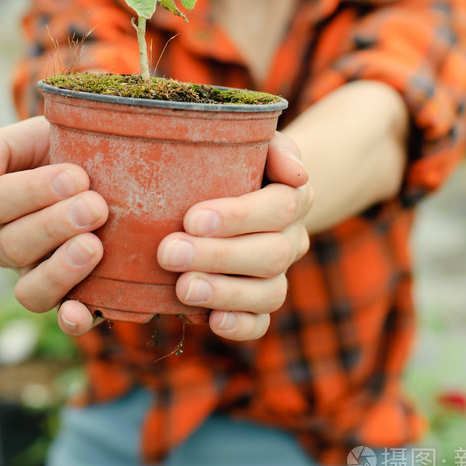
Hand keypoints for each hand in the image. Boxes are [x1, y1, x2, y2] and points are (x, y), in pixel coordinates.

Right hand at [0, 117, 108, 335]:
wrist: (111, 163)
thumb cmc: (65, 145)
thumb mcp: (31, 134)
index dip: (35, 191)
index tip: (78, 176)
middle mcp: (7, 245)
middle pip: (14, 245)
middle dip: (57, 224)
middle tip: (96, 206)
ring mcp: (36, 274)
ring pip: (31, 288)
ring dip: (62, 269)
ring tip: (94, 246)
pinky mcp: (69, 296)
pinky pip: (60, 318)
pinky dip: (70, 319)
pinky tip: (81, 311)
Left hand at [157, 131, 312, 341]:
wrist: (243, 187)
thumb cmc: (240, 158)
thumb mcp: (257, 139)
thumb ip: (276, 147)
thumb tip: (297, 172)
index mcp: (294, 195)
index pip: (280, 207)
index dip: (238, 216)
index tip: (191, 218)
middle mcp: (292, 239)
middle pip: (271, 254)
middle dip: (218, 256)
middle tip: (169, 252)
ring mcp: (278, 274)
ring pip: (269, 293)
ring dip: (225, 292)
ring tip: (182, 288)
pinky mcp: (260, 303)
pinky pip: (261, 323)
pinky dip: (240, 325)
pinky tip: (211, 320)